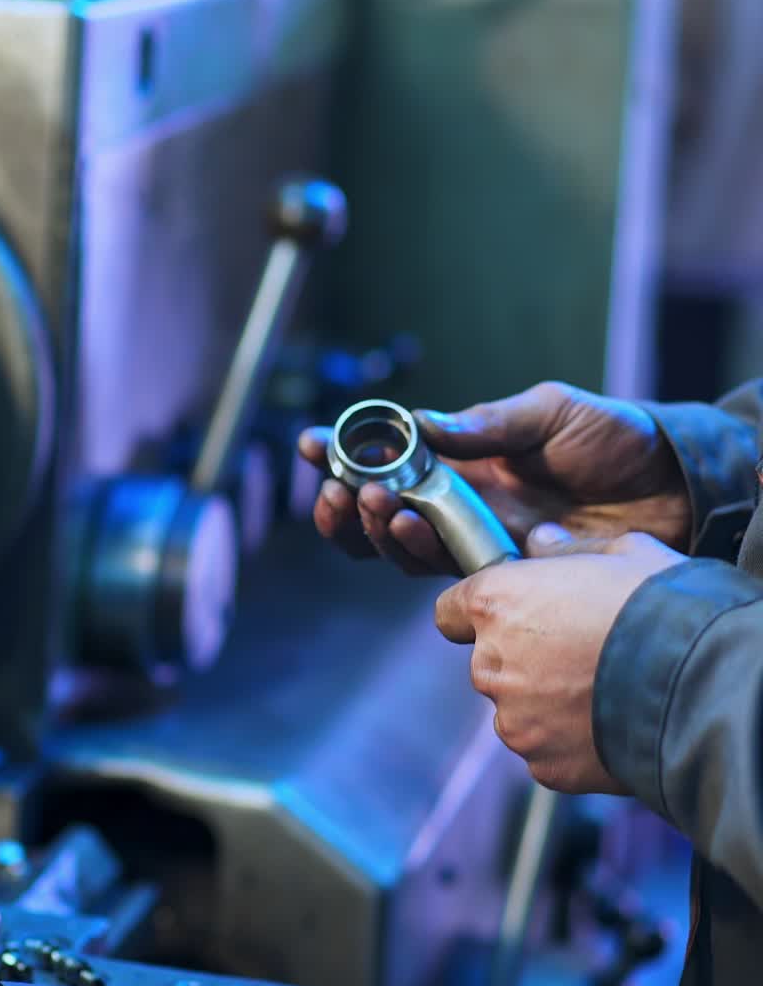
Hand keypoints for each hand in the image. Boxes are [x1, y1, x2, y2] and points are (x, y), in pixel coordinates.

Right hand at [298, 381, 691, 574]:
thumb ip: (487, 424)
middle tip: (335, 490)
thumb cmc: (615, 439)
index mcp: (464, 459)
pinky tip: (406, 525)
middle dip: (344, 504)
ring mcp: (476, 539)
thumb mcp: (550, 412)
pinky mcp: (500, 573)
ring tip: (370, 502)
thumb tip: (422, 425)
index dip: (344, 453)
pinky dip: (412, 548)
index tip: (309, 445)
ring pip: (398, 546)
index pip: (389, 458)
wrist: (675, 488)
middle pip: (378, 514)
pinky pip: (440, 569)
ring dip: (372, 527)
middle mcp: (459, 501)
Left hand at [434, 527, 685, 792]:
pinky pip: (548, 751)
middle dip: (523, 660)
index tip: (507, 616)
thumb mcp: (620, 553)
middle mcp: (489, 664)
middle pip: (489, 663)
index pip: (450, 612)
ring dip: (546, 704)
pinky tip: (611, 725)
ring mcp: (514, 720)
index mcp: (495, 604)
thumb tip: (541, 542)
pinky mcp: (544, 765)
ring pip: (518, 710)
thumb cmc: (660, 606)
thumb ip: (566, 550)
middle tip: (581, 654)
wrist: (702, 681)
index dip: (478, 613)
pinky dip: (571, 743)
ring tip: (604, 691)